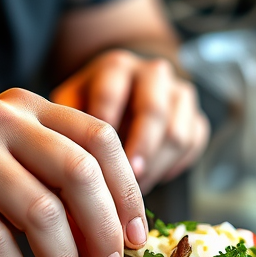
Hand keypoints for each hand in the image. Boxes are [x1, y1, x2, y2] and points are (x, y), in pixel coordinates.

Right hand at [0, 89, 148, 256]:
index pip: (100, 140)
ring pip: (41, 212)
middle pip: (79, 173)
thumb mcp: (22, 167)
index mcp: (31, 108)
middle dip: (103, 229)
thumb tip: (122, 244)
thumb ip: (65, 189)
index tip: (136, 237)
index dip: (128, 192)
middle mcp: (1, 119)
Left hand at [50, 49, 209, 194]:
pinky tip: (152, 179)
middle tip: (127, 179)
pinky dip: (174, 167)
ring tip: (135, 190)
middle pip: (153, 111)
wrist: (129, 91)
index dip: (101, 134)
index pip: (110, 95)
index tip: (94, 164)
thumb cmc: (90, 105)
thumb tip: (58, 161)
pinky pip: (194, 146)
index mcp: (116, 66)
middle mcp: (153, 73)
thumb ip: (63, 123)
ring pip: (178, 133)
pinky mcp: (197, 117)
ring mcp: (181, 94)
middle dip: (139, 151)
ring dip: (156, 166)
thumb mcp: (69, 104)